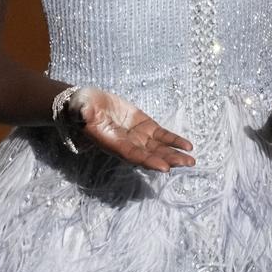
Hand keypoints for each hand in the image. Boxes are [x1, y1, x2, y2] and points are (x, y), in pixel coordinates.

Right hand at [63, 86, 196, 171]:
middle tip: (186, 164)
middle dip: (169, 160)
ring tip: (191, 160)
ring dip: (175, 154)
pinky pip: (161, 136)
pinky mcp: (145, 126)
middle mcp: (128, 144)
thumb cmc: (82, 107)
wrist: (88, 103)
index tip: (165, 168)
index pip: (133, 155)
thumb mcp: (80, 108)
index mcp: (113, 144)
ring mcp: (138, 136)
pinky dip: (174, 141)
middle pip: (151, 155)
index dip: (149, 161)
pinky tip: (188, 146)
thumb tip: (84, 114)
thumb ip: (83, 112)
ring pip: (159, 148)